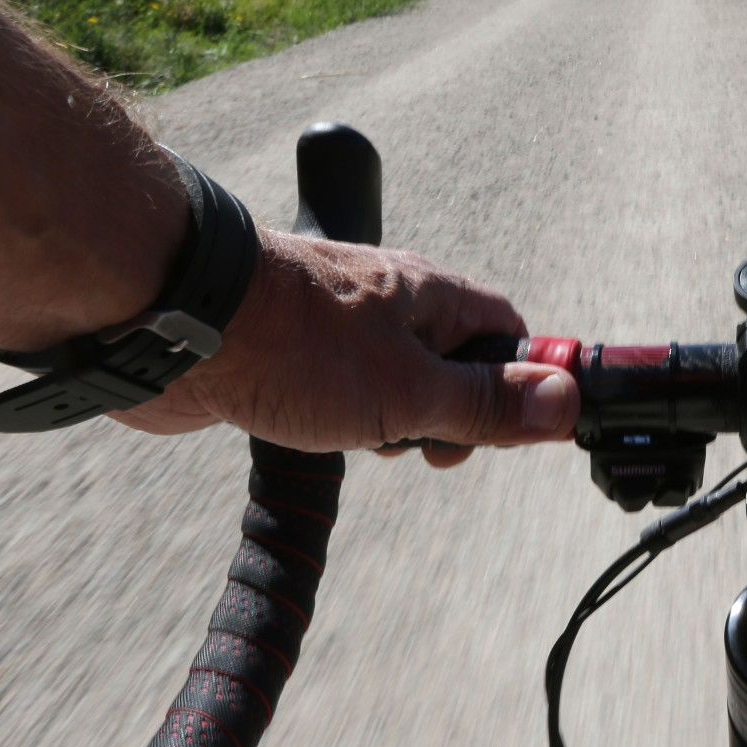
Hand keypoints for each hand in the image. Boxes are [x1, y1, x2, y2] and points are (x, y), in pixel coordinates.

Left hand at [113, 230, 578, 465]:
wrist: (179, 323)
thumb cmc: (296, 347)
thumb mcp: (412, 392)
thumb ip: (486, 403)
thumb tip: (566, 403)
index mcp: (435, 296)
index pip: (510, 333)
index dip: (522, 384)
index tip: (514, 432)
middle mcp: (392, 301)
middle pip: (454, 359)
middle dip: (452, 414)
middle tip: (428, 451)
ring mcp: (339, 324)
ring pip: (395, 378)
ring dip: (393, 420)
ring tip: (367, 440)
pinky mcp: (291, 350)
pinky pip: (340, 388)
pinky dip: (342, 417)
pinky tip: (318, 433)